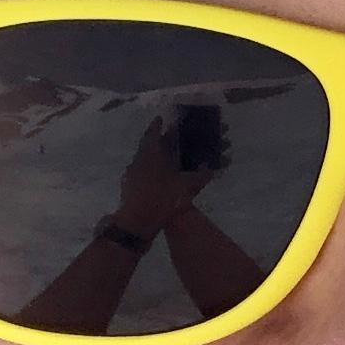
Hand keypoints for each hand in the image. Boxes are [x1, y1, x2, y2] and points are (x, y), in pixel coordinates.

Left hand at [113, 113, 224, 236]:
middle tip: (174, 139)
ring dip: (157, 158)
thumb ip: (201, 176)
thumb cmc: (162, 200)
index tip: (162, 119)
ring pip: (146, 161)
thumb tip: (213, 167)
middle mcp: (139, 161)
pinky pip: (143, 174)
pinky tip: (162, 179)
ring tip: (170, 160)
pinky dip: (153, 172)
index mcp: (150, 154)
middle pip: (150, 147)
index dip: (158, 125)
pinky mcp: (130, 189)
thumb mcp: (187, 187)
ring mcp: (132, 176)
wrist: (136, 225)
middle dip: (162, 142)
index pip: (153, 134)